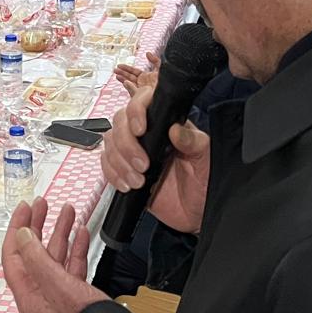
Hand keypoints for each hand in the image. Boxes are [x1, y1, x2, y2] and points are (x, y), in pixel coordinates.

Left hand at [0, 197, 104, 312]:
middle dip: (38, 225)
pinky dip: (76, 248)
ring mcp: (58, 294)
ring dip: (61, 232)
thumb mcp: (57, 285)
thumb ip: (37, 259)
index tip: (24, 209)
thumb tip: (22, 236)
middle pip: (33, 251)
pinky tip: (81, 234)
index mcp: (28, 294)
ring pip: (55, 256)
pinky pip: (72, 266)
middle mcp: (40, 293)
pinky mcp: (76, 295)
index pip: (14, 254)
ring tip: (68, 212)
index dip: (17, 228)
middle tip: (43, 204)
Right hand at [100, 63, 212, 233]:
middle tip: (142, 164)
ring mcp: (133, 149)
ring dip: (119, 162)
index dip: (136, 110)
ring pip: (110, 141)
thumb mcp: (204, 161)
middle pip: (120, 120)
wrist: (193, 212)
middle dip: (127, 144)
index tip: (140, 129)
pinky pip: (106, 163)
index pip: (143, 100)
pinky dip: (112, 173)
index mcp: (166, 123)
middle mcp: (147, 132)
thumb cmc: (202, 183)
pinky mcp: (123, 168)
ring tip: (138, 180)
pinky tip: (127, 184)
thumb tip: (176, 130)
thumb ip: (194, 143)